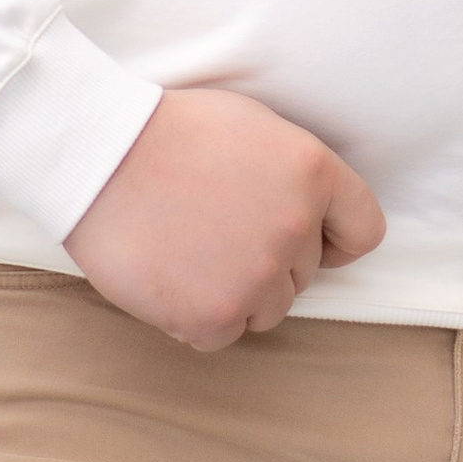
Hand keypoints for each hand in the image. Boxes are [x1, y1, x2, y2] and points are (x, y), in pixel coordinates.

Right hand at [64, 87, 384, 351]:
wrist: (98, 155)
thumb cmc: (170, 132)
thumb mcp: (255, 125)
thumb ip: (294, 173)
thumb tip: (311, 215)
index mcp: (312, 172)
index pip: (364, 230)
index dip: (336, 238)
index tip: (308, 238)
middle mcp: (294, 228)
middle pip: (305, 274)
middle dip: (269, 258)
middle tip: (216, 226)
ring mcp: (254, 277)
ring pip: (268, 310)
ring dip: (238, 292)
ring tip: (191, 250)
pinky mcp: (212, 317)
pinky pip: (223, 336)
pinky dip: (198, 317)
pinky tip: (171, 275)